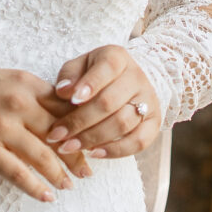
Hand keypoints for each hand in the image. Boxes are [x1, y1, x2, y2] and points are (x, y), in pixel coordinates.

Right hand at [0, 67, 94, 202]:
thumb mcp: (10, 81)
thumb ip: (37, 95)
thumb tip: (69, 117)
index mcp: (27, 84)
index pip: (64, 108)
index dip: (82, 128)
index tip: (91, 142)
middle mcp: (18, 105)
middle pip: (59, 134)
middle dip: (76, 156)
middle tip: (88, 171)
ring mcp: (2, 128)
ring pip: (42, 156)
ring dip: (60, 175)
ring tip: (69, 186)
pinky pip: (18, 173)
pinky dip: (36, 188)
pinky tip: (47, 197)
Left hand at [44, 46, 161, 160]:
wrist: (126, 81)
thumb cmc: (94, 74)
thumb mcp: (80, 66)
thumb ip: (69, 75)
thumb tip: (63, 92)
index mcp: (118, 58)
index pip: (107, 68)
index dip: (90, 84)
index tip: (72, 99)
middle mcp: (137, 77)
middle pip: (110, 102)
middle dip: (80, 121)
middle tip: (57, 134)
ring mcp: (148, 101)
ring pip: (122, 123)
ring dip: (93, 138)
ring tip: (69, 146)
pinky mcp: (154, 123)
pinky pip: (139, 141)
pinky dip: (115, 150)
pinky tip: (93, 153)